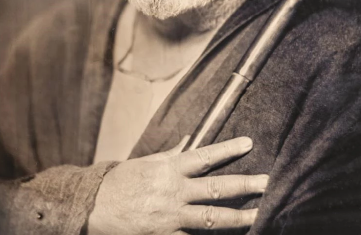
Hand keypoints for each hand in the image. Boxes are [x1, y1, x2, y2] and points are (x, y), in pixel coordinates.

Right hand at [88, 136, 267, 234]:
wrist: (92, 206)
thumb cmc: (121, 181)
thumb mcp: (147, 162)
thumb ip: (172, 153)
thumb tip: (190, 140)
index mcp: (170, 169)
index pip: (205, 156)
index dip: (228, 149)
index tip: (249, 143)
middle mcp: (174, 192)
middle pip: (216, 188)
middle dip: (245, 185)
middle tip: (268, 182)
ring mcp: (171, 218)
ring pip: (212, 218)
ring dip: (239, 217)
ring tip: (261, 214)